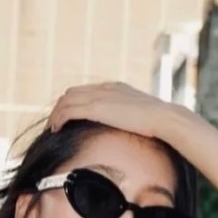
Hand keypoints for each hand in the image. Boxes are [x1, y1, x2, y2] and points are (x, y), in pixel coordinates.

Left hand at [48, 81, 174, 140]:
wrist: (164, 119)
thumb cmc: (159, 122)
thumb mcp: (143, 115)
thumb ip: (133, 117)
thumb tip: (135, 129)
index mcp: (115, 87)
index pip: (86, 91)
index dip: (74, 103)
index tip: (69, 117)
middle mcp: (104, 88)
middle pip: (72, 93)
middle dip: (61, 107)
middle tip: (55, 123)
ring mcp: (99, 96)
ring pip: (66, 100)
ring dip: (56, 114)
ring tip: (52, 128)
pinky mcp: (96, 108)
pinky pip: (68, 111)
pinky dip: (58, 119)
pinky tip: (56, 129)